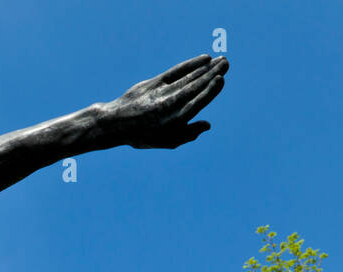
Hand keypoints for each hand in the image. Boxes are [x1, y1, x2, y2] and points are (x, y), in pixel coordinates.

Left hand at [106, 54, 227, 148]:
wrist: (116, 124)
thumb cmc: (144, 134)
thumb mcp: (166, 141)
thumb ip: (188, 134)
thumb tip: (207, 125)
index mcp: (174, 122)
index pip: (197, 103)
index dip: (210, 91)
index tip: (221, 80)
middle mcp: (168, 106)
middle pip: (195, 87)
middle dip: (212, 74)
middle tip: (226, 63)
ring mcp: (161, 93)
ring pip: (187, 78)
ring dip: (205, 67)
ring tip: (220, 60)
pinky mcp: (153, 83)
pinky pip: (175, 71)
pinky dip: (190, 64)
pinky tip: (203, 58)